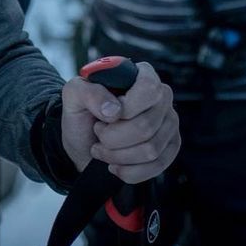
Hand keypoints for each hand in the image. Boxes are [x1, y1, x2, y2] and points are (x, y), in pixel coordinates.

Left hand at [60, 61, 179, 183]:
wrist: (84, 143)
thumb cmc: (82, 115)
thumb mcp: (74, 96)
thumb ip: (88, 92)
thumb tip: (113, 109)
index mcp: (141, 75)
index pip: (149, 88)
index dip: (127, 108)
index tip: (105, 117)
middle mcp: (162, 96)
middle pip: (147, 126)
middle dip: (113, 138)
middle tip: (98, 134)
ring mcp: (169, 122)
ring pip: (151, 150)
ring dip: (118, 156)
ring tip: (103, 149)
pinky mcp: (171, 146)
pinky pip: (157, 166)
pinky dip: (129, 171)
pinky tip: (115, 165)